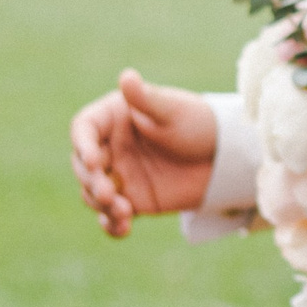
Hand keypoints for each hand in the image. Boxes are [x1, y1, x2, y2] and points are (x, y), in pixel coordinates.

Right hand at [69, 70, 217, 237]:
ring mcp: (118, 175)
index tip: (93, 160)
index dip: (82, 145)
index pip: (83, 129)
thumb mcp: (173, 110)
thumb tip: (127, 76)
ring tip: (124, 212)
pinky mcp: (131, 200)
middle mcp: (109, 147)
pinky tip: (123, 229)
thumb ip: (147, 99)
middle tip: (110, 193)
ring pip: (93, 193)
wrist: (224, 157)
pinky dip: (112, 225)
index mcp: (113, 118)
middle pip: (82, 167)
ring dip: (102, 205)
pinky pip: (111, 216)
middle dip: (92, 182)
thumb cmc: (198, 123)